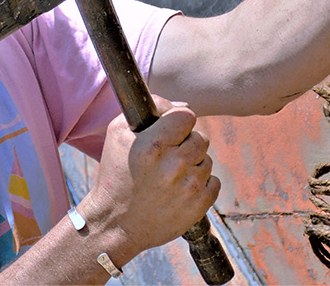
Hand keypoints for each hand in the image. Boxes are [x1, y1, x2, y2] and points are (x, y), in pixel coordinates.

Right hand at [81, 96, 219, 259]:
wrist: (115, 225)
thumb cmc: (115, 176)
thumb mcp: (118, 134)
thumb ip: (149, 110)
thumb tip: (180, 105)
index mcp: (154, 145)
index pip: (187, 116)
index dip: (179, 121)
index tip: (171, 130)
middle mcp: (174, 165)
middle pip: (200, 137)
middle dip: (186, 143)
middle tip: (169, 155)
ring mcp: (190, 187)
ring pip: (207, 160)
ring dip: (193, 164)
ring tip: (171, 176)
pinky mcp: (199, 206)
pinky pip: (214, 182)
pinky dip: (201, 184)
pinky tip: (180, 189)